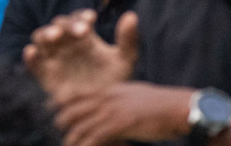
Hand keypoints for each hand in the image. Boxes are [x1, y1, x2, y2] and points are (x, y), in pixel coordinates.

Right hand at [23, 9, 131, 101]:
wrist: (103, 110)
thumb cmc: (114, 82)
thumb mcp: (125, 61)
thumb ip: (128, 40)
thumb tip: (131, 15)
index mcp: (83, 36)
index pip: (78, 18)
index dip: (82, 16)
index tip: (91, 20)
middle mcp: (66, 43)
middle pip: (58, 24)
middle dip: (66, 25)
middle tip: (79, 31)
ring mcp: (53, 57)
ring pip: (40, 37)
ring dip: (45, 33)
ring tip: (55, 36)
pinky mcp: (44, 74)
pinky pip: (33, 63)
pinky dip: (30, 56)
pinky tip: (32, 52)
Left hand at [52, 83, 193, 145]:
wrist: (179, 107)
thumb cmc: (161, 105)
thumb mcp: (134, 97)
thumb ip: (119, 102)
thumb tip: (110, 113)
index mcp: (111, 89)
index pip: (78, 94)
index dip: (62, 102)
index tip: (51, 109)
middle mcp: (108, 97)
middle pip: (74, 110)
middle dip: (63, 123)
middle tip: (59, 132)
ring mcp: (113, 110)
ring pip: (82, 126)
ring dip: (73, 139)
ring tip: (68, 145)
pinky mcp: (120, 124)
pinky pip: (95, 137)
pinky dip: (86, 145)